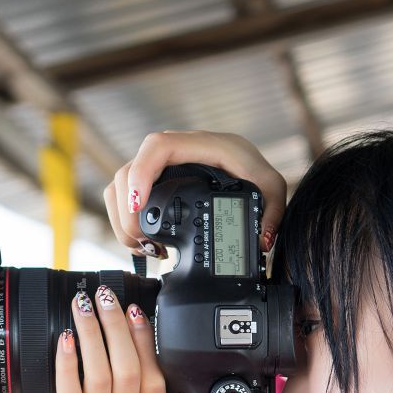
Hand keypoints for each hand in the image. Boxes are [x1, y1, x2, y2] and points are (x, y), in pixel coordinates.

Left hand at [44, 283, 166, 392]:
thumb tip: (127, 370)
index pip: (152, 372)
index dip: (145, 339)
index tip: (136, 312)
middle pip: (125, 363)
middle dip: (116, 323)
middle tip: (105, 295)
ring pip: (98, 369)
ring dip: (91, 332)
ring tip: (83, 306)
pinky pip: (69, 388)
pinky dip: (68, 360)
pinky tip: (65, 339)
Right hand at [102, 130, 287, 257]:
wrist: (248, 165)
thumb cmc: (256, 171)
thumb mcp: (272, 188)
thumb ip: (272, 212)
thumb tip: (262, 241)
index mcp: (203, 145)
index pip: (158, 146)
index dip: (141, 172)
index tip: (138, 205)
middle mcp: (175, 153)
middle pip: (129, 170)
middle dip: (126, 210)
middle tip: (142, 241)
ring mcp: (160, 168)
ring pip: (121, 185)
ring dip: (122, 217)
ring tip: (143, 246)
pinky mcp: (153, 182)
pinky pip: (126, 195)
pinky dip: (127, 220)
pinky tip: (145, 242)